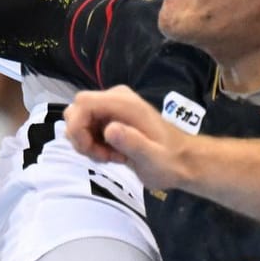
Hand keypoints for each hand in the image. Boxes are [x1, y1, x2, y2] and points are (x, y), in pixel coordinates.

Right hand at [65, 86, 195, 187]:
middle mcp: (115, 99)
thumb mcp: (152, 157)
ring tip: (112, 157)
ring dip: (88, 143)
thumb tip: (109, 129)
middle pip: (77, 111)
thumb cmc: (169, 161)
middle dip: (81, 137)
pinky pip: (88, 128)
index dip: (77, 127)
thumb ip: (132, 142)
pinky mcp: (111, 118)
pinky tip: (114, 155)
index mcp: (124, 103)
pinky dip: (93, 145)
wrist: (182, 160)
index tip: (89, 150)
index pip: (83, 103)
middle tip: (104, 157)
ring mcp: (112, 108)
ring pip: (80, 121)